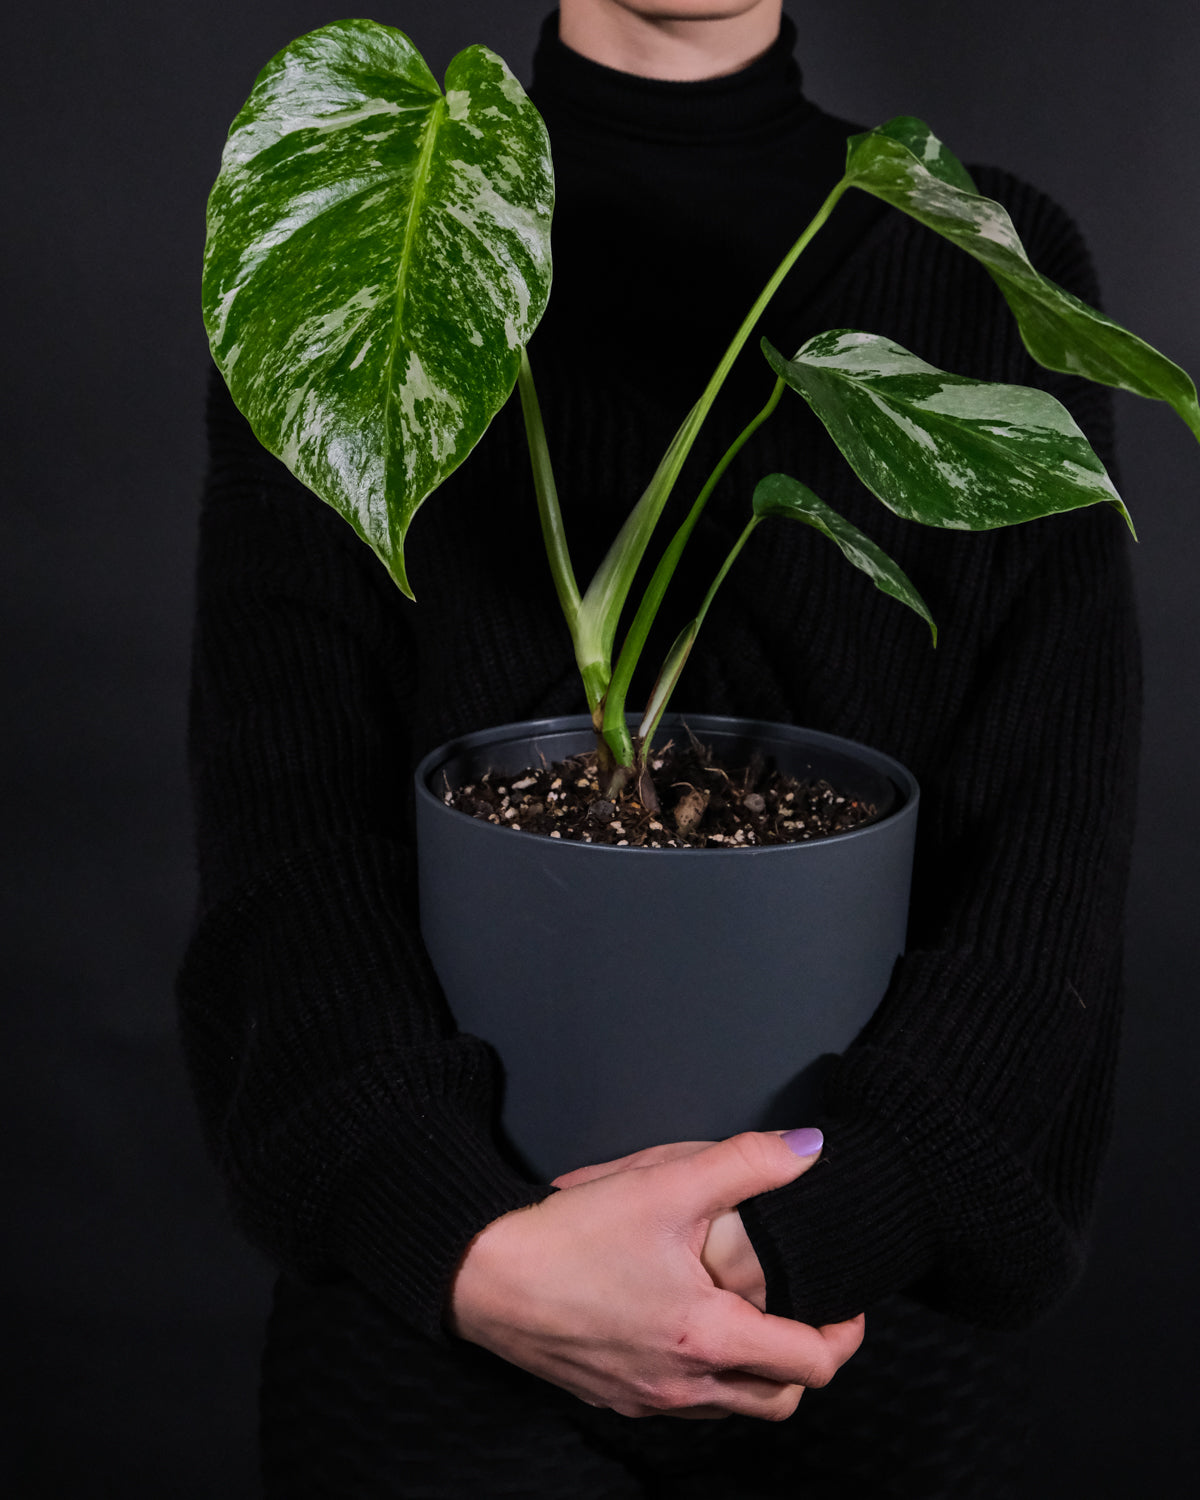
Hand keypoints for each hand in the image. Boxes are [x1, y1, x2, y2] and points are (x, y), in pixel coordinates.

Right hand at [448, 1132, 863, 1419]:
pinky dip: (707, 1378)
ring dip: (758, 1374)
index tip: (848, 1302)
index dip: (846, 1333)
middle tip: (811, 1316)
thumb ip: (746, 1162)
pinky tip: (690, 1328)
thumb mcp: (664, 1182)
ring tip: (755, 1319)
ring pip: (732, 1408)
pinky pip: (683, 1404)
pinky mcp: (613, 1395)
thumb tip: (811, 1150)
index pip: (811, 1362)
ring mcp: (646, 1398)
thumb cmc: (571, 1234)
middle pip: (780, 1401)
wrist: (483, 1275)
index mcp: (707, 1337)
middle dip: (808, 1361)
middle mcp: (682, 1384)